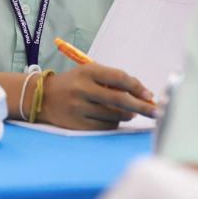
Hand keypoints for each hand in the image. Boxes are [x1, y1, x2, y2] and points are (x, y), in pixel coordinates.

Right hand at [37, 64, 156, 130]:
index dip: (137, 87)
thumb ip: (112, 81)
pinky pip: (105, 126)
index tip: (149, 95)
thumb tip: (141, 95)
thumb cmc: (73, 84)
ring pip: (114, 115)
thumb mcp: (88, 74)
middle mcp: (83, 89)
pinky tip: (113, 119)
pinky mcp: (77, 124)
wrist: (42, 97)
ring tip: (129, 112)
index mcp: (88, 72)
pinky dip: (114, 123)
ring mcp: (79, 107)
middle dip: (141, 106)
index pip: (119, 78)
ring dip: (127, 115)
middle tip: (155, 111)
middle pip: (120, 100)